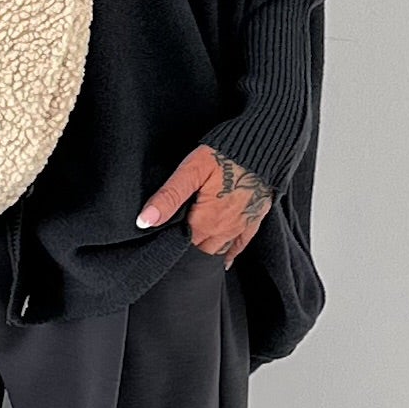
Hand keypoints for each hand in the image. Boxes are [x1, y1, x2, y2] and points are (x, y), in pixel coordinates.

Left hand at [136, 146, 273, 269]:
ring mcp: (241, 226)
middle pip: (199, 251)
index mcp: (205, 222)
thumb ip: (168, 197)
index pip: (181, 246)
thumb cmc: (225, 153)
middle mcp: (223, 230)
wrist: (264, 146)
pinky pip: (240, 245)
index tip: (160, 241)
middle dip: (187, 250)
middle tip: (174, 244)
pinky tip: (224, 261)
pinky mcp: (254, 219)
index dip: (170, 244)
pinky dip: (230, 254)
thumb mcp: (191, 170)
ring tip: (192, 252)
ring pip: (218, 251)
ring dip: (205, 252)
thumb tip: (144, 221)